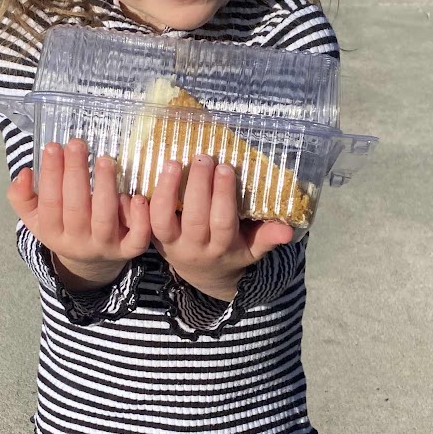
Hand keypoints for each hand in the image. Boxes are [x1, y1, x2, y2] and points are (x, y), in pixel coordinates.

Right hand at [8, 139, 151, 291]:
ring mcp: (104, 247)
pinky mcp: (128, 250)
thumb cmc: (63, 225)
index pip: (50, 204)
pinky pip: (136, 240)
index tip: (53, 146)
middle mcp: (77, 243)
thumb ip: (22, 196)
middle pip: (76, 209)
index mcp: (52, 234)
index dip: (51, 175)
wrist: (90, 262)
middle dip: (76, 174)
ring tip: (105, 159)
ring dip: (105, 187)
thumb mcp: (36, 216)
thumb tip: (23, 174)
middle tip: (77, 144)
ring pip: (105, 219)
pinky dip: (139, 219)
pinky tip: (136, 196)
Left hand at [148, 156, 293, 300]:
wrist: (202, 275)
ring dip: (166, 191)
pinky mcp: (152, 238)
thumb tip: (288, 231)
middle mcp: (196, 248)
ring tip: (173, 163)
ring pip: (164, 221)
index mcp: (222, 249)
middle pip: (196, 219)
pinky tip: (149, 177)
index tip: (226, 168)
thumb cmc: (231, 251)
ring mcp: (171, 244)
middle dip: (199, 187)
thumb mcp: (252, 249)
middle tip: (203, 159)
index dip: (223, 196)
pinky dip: (143, 203)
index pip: (223, 223)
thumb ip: (267, 238)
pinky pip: (144, 223)